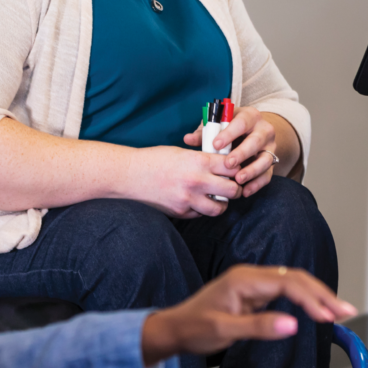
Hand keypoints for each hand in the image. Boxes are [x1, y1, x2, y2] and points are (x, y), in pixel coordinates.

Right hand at [126, 146, 242, 217]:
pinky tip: (197, 201)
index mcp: (199, 161)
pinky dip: (202, 209)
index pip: (232, 167)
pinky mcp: (181, 212)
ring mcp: (189, 199)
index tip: (235, 170)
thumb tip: (223, 165)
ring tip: (217, 197)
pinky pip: (201, 214)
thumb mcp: (183, 152)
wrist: (130, 175)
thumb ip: (203, 160)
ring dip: (222, 203)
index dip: (237, 169)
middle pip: (233, 190)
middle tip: (232, 186)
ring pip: (220, 208)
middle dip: (235, 189)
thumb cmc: (155, 159)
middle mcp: (197, 181)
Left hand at [141, 264, 356, 364]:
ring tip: (340, 310)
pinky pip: (286, 290)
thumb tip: (293, 325)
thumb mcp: (225, 331)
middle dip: (323, 294)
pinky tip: (317, 308)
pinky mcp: (254, 292)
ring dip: (317, 295)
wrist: (174, 328)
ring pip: (293, 282)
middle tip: (347, 311)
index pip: (288, 283)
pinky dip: (305, 298)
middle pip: (296, 278)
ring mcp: (253, 282)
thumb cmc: (194, 328)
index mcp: (244, 279)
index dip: (311, 299)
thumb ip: (259, 327)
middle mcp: (250, 276)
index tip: (328, 316)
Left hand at [184, 106, 276, 196]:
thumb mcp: (219, 125)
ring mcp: (270, 147)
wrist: (254, 131)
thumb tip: (187, 139)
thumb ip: (204, 132)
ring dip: (252, 171)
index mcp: (249, 116)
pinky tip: (245, 191)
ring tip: (238, 180)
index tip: (215, 145)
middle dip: (242, 154)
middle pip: (256, 141)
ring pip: (265, 159)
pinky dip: (257, 184)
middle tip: (228, 164)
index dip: (229, 134)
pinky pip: (267, 174)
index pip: (241, 123)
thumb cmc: (230, 127)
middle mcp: (263, 130)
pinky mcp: (272, 162)